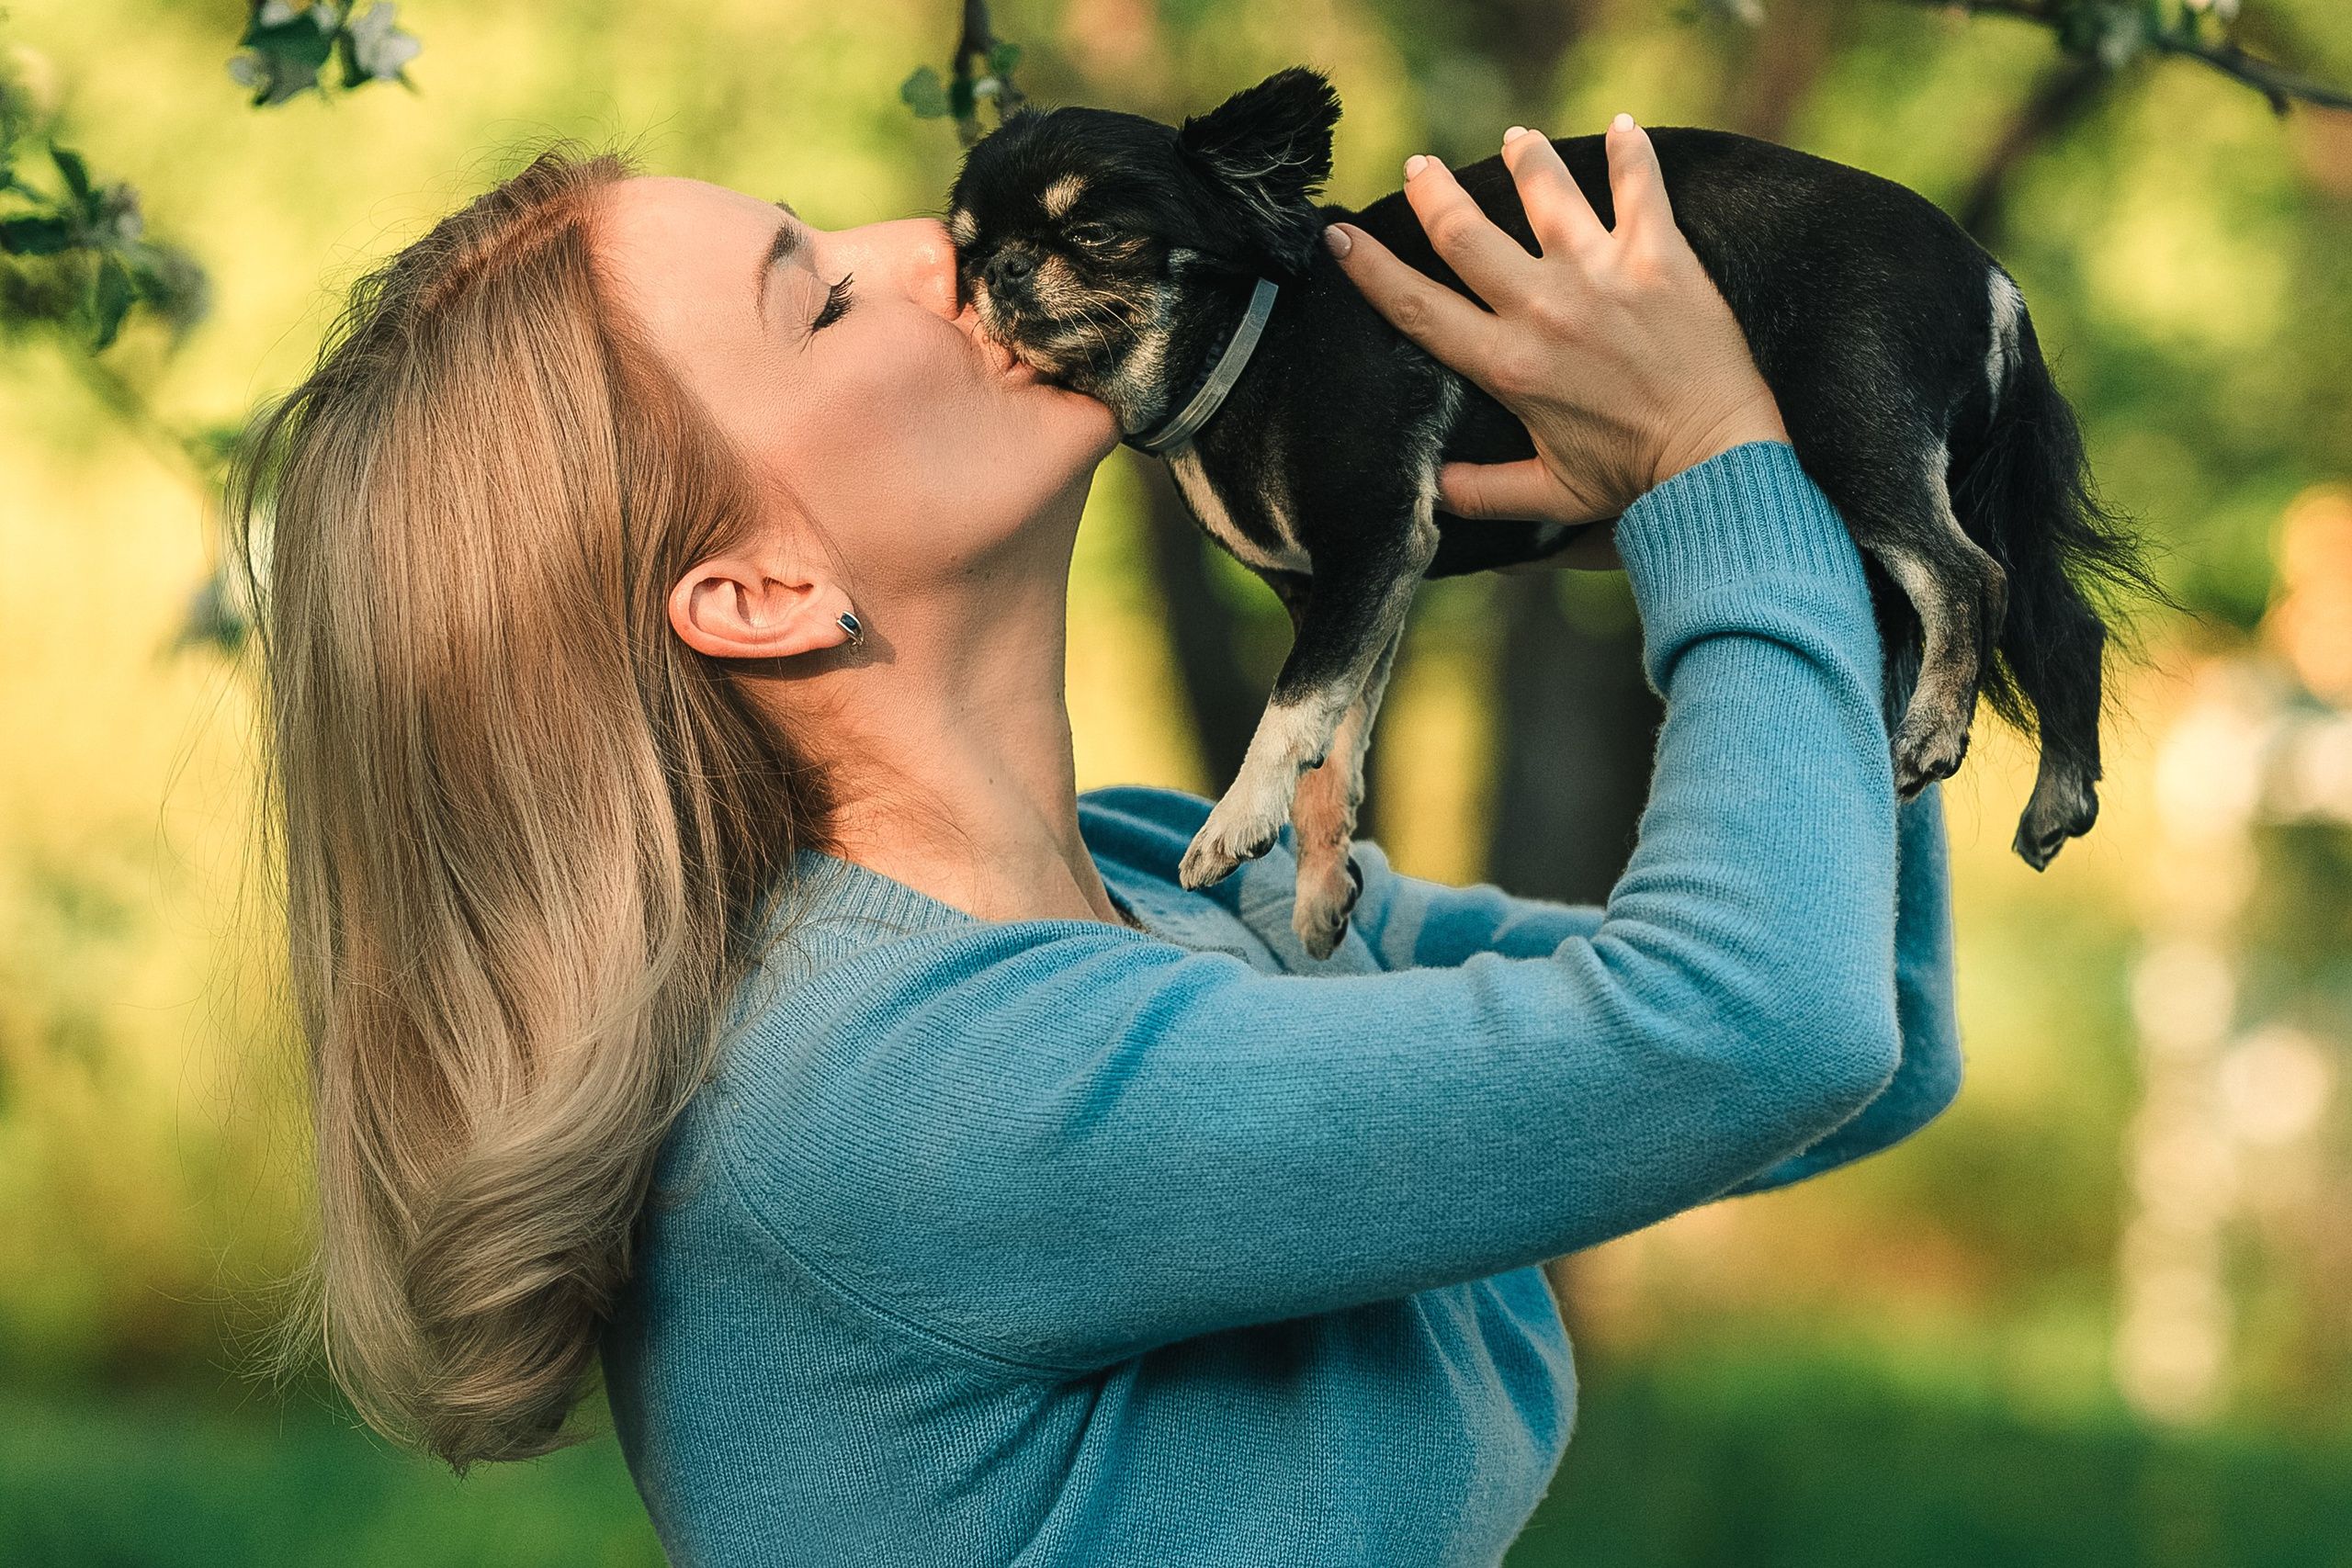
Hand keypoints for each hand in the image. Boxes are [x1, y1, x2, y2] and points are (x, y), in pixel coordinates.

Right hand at [1327, 116, 1787, 537]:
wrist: (1716, 463)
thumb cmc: (1636, 482)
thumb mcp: (1550, 496)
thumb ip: (1484, 492)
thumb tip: (1431, 491)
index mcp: (1507, 366)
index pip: (1417, 307)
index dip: (1370, 267)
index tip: (1339, 235)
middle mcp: (1543, 310)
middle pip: (1466, 234)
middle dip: (1433, 192)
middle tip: (1419, 168)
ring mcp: (1601, 276)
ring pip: (1545, 192)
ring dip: (1525, 158)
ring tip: (1515, 140)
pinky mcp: (1658, 258)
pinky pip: (1639, 186)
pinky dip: (1630, 150)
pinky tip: (1622, 127)